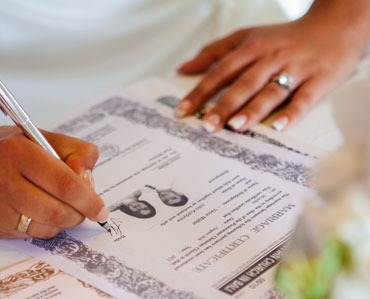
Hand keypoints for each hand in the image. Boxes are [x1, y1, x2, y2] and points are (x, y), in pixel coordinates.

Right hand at [0, 124, 105, 238]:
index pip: (65, 184)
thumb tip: (88, 178)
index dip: (89, 199)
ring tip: (62, 205)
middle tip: (86, 207)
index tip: (101, 208)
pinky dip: (46, 226)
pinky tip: (41, 211)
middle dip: (80, 213)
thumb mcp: (43, 137)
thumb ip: (76, 151)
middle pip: (58, 211)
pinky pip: (31, 235)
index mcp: (17, 152)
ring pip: (47, 228)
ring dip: (64, 220)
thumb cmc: (9, 147)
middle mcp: (1, 181)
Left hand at [175, 16, 367, 131]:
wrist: (334, 27)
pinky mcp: (319, 79)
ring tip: (235, 127)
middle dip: (223, 105)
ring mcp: (295, 68)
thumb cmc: (282, 38)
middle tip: (207, 126)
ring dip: (253, 110)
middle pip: (243, 83)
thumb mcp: (246, 37)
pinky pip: (304, 98)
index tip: (182, 110)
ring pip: (271, 90)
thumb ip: (214, 52)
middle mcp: (270, 58)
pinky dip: (292, 113)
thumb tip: (183, 68)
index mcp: (251, 48)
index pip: (220, 72)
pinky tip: (278, 127)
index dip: (200, 91)